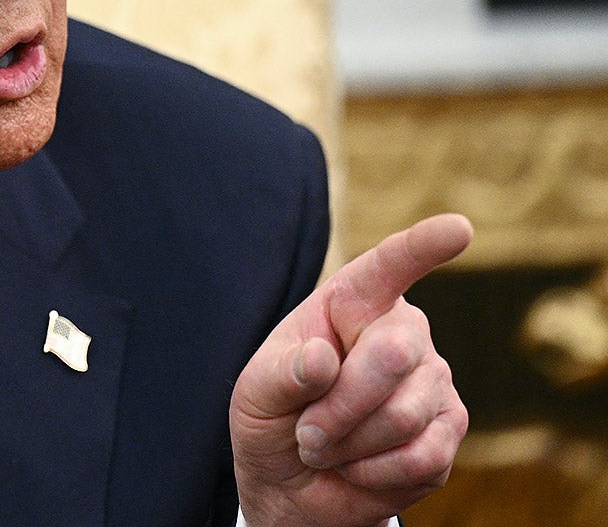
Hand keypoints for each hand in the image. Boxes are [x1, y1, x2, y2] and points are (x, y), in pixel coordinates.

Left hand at [229, 214, 472, 526]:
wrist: (294, 487)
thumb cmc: (274, 421)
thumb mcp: (256, 394)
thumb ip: (283, 373)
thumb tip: (324, 360)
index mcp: (352, 302)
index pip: (389, 267)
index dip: (423, 247)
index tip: (458, 228)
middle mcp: (403, 332)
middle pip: (390, 357)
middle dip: (338, 406)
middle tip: (306, 433)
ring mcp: (434, 381)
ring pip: (402, 416)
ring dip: (348, 445)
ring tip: (325, 447)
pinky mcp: (451, 431)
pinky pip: (420, 457)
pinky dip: (373, 473)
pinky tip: (356, 467)